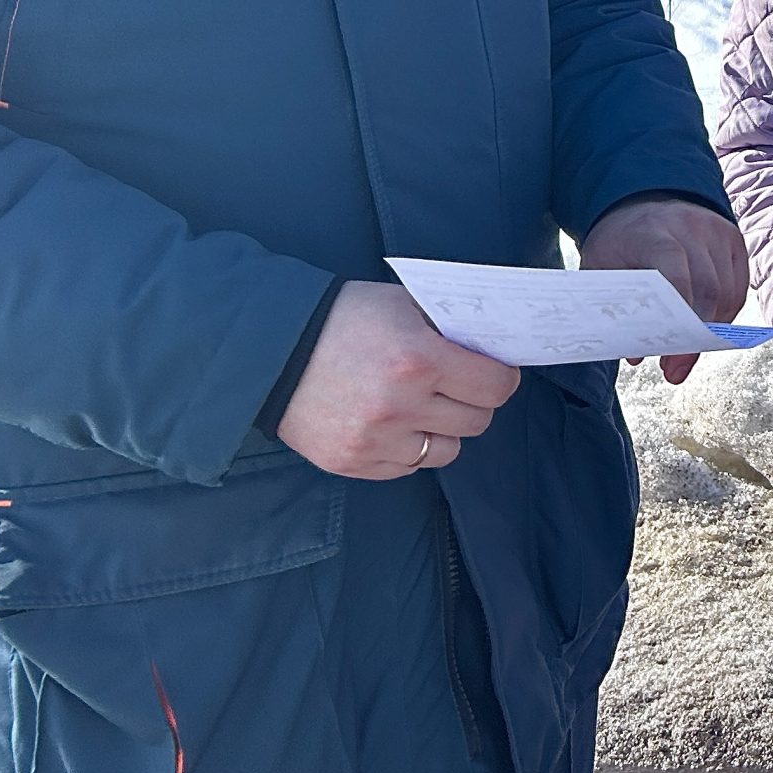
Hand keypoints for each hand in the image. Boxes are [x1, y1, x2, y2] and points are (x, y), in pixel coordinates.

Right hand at [275, 282, 521, 480]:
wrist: (270, 351)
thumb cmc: (343, 318)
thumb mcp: (402, 305)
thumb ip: (447, 327)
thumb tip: (493, 345)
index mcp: (419, 360)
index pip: (495, 386)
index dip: (502, 377)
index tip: (495, 371)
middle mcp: (400, 406)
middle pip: (477, 421)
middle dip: (475, 401)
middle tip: (459, 386)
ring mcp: (375, 440)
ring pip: (448, 451)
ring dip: (444, 430)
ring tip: (423, 407)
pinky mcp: (352, 463)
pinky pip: (409, 467)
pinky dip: (410, 449)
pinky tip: (393, 423)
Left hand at [580, 196, 749, 383]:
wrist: (640, 199)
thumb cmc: (618, 241)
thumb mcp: (600, 265)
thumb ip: (614, 304)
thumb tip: (636, 352)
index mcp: (654, 232)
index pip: (676, 276)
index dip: (677, 319)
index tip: (669, 357)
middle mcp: (693, 226)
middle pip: (708, 289)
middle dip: (695, 338)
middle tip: (674, 371)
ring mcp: (718, 231)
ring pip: (728, 292)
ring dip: (711, 331)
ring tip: (685, 356)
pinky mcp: (734, 240)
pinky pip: (738, 288)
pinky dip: (724, 315)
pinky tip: (704, 332)